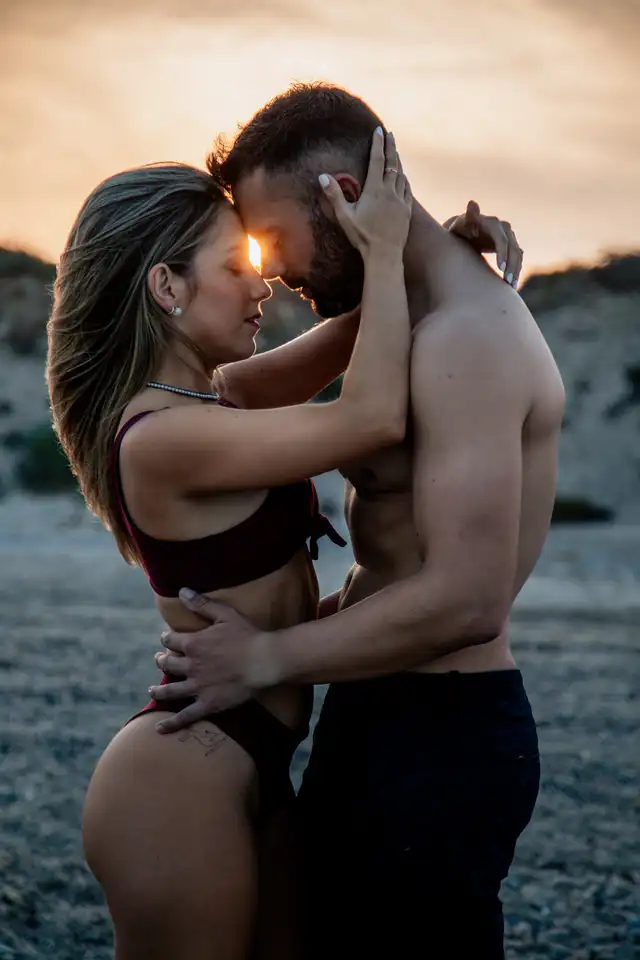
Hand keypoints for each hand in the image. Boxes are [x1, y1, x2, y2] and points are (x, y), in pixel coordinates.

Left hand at [150, 589, 281, 734]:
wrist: (264, 661)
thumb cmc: (247, 635)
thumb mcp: (225, 614)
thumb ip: (202, 604)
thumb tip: (182, 591)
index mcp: (194, 644)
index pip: (170, 640)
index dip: (167, 638)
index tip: (167, 638)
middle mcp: (191, 666)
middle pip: (167, 664)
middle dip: (161, 660)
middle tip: (161, 660)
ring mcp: (198, 687)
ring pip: (170, 690)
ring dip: (158, 690)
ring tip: (152, 690)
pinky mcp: (207, 704)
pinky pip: (185, 716)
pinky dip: (171, 724)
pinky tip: (160, 729)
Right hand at [319, 128, 412, 256]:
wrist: (385, 254)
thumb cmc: (362, 237)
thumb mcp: (344, 216)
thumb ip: (334, 194)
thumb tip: (322, 176)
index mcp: (374, 190)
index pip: (377, 160)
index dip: (378, 144)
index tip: (379, 131)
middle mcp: (390, 191)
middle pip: (392, 163)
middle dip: (390, 147)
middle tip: (390, 135)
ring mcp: (400, 200)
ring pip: (401, 174)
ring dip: (398, 161)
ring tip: (395, 152)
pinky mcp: (407, 210)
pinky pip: (407, 189)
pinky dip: (404, 179)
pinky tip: (403, 177)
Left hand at [444, 200, 522, 287]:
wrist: (464, 236)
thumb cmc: (459, 231)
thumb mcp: (461, 225)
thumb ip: (468, 217)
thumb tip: (472, 203)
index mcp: (492, 223)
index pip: (501, 238)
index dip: (502, 253)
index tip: (500, 269)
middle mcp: (504, 228)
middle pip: (513, 248)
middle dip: (511, 265)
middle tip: (507, 283)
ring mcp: (509, 237)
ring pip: (518, 255)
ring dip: (516, 271)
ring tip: (511, 287)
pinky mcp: (511, 247)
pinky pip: (517, 259)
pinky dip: (516, 271)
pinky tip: (512, 286)